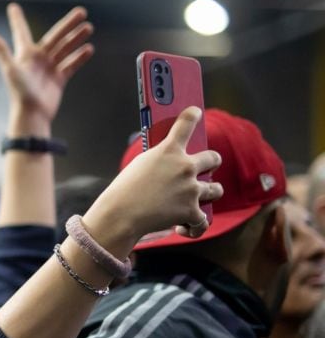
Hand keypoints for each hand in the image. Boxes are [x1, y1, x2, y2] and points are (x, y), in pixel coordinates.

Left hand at [0, 3, 93, 135]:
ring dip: (77, 38)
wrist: (32, 114)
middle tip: (81, 11)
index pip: (20, 32)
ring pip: (65, 49)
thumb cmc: (19, 92)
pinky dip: (80, 57)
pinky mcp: (59, 79)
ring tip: (88, 27)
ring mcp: (49, 68)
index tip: (12, 7)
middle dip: (68, 24)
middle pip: (55, 37)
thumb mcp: (10, 69)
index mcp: (24, 54)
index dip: (17, 19)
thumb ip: (2, 51)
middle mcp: (37, 59)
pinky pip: (71, 65)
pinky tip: (89, 49)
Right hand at [85, 107, 222, 245]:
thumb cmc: (124, 190)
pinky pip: (202, 220)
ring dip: (210, 192)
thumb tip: (172, 164)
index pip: (186, 124)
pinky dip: (194, 225)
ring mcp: (191, 190)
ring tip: (200, 197)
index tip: (195, 111)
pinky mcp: (192, 212)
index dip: (192, 115)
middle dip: (212, 163)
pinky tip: (183, 226)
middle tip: (208, 167)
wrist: (120, 215)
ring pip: (216, 189)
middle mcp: (185, 167)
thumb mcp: (140, 165)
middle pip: (214, 158)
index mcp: (169, 151)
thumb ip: (160, 160)